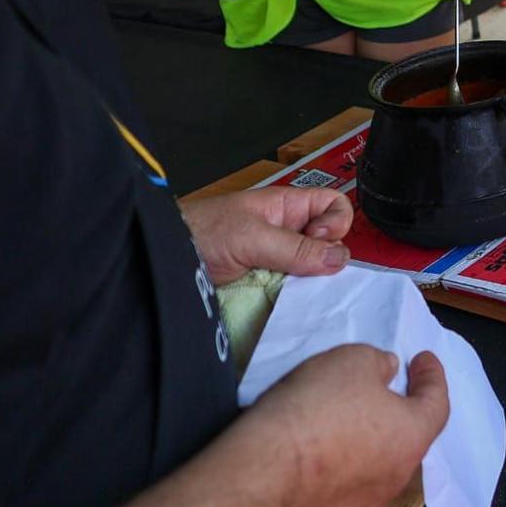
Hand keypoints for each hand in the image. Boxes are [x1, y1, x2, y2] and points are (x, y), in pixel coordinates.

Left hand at [180, 186, 352, 284]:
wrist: (166, 259)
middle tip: (302, 268)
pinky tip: (286, 299)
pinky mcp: (268, 282)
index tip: (318, 238)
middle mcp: (288, 231)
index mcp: (289, 207)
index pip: (334, 207)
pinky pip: (294, 288)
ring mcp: (278, 257)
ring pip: (313, 268)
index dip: (335, 223)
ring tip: (291, 286)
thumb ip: (295, 247)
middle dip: (323, 258)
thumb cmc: (201, 231)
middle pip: (328, 242)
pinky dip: (295, 296)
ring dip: (309, 281)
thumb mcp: (252, 236)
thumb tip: (339, 258)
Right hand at [233, 345, 448, 506]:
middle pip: (405, 437)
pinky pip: (341, 488)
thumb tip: (386, 372)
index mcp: (410, 437)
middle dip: (396, 409)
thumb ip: (377, 363)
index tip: (422, 360)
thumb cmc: (313, 413)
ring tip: (338, 419)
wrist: (259, 480)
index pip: (436, 403)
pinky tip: (313, 454)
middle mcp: (395, 478)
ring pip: (374, 465)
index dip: (432, 376)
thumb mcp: (350, 362)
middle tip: (380, 387)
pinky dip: (336, 467)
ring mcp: (363, 506)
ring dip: (364, 440)